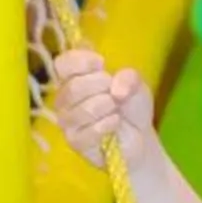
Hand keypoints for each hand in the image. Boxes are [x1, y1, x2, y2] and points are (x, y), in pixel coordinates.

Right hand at [50, 47, 155, 168]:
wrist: (138, 136)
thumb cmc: (130, 104)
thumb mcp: (136, 83)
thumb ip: (128, 78)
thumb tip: (116, 90)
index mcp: (74, 77)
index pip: (63, 64)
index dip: (81, 61)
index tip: (101, 63)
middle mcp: (65, 98)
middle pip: (73, 87)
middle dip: (101, 86)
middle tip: (115, 92)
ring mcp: (67, 121)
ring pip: (83, 109)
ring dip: (107, 106)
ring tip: (116, 109)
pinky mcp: (75, 141)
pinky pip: (90, 130)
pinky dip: (108, 124)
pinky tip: (115, 122)